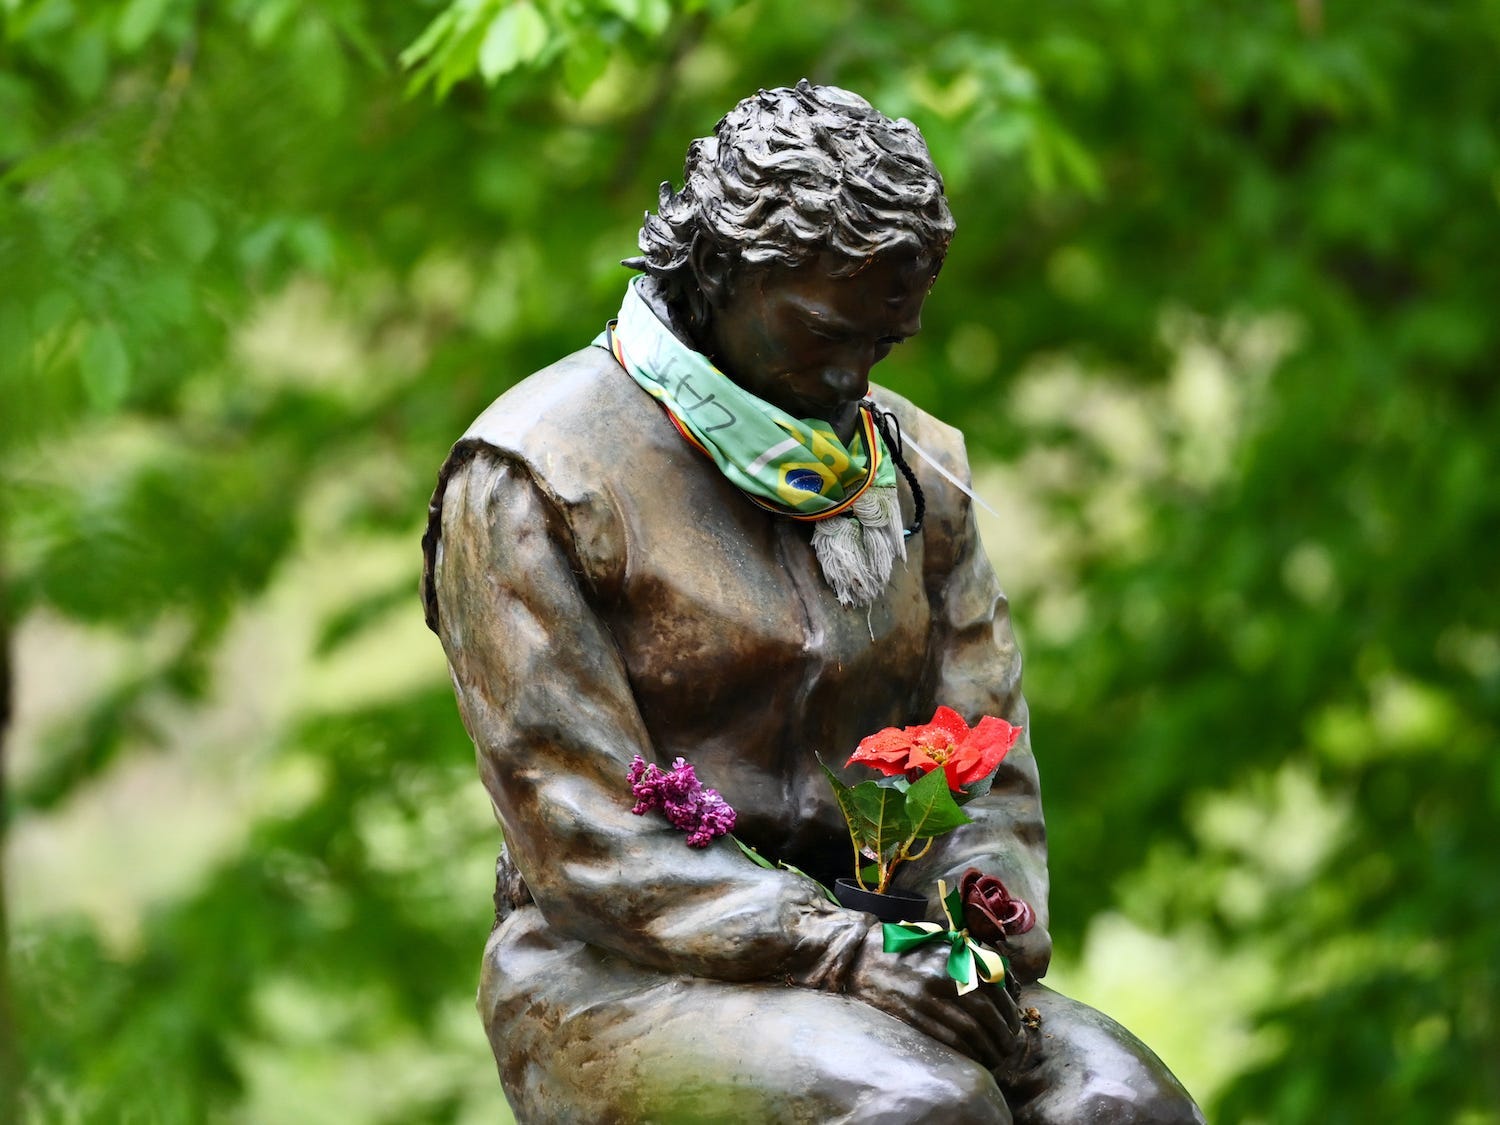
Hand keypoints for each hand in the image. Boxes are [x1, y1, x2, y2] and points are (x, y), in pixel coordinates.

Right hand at [845, 926, 1022, 1070]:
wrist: (866, 958)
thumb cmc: (911, 951)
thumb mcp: (944, 945)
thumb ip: (974, 960)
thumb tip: (1006, 987)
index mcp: (953, 957)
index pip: (993, 991)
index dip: (1009, 1013)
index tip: (1014, 1026)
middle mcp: (942, 977)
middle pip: (985, 1015)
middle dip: (1002, 1036)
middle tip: (1009, 1047)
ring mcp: (926, 999)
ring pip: (969, 1032)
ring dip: (988, 1049)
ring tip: (996, 1057)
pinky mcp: (913, 1016)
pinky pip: (948, 1041)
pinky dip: (967, 1053)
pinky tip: (975, 1057)